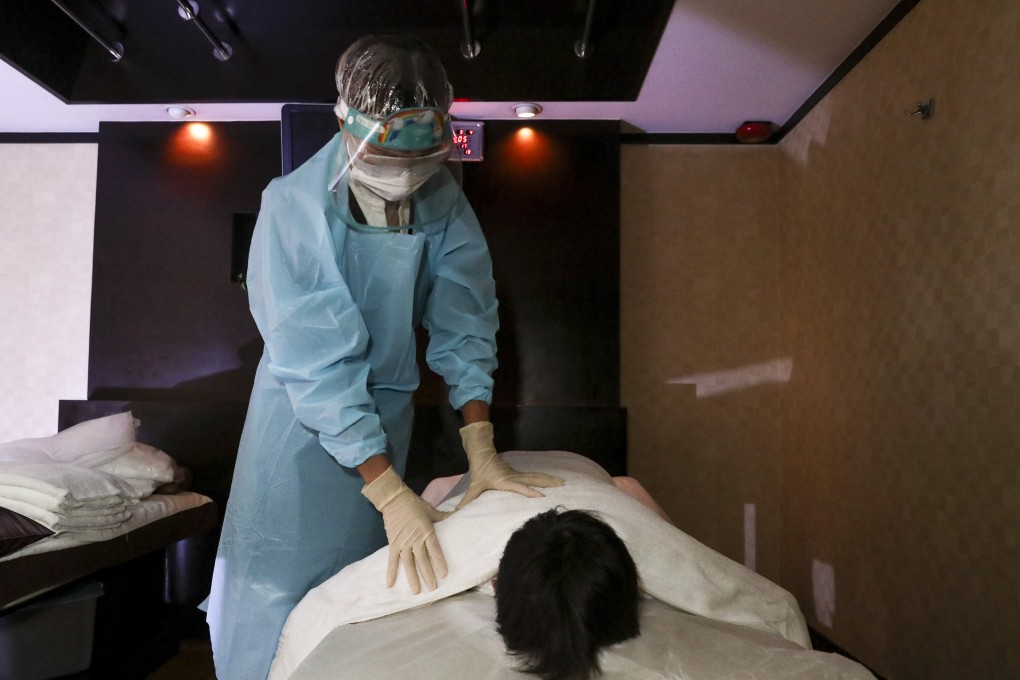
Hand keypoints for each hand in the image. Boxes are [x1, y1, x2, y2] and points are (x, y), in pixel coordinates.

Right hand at [361, 465, 450, 593]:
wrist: (394, 499)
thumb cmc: (414, 504)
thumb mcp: (431, 510)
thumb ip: (444, 517)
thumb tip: (458, 514)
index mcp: (426, 531)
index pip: (435, 549)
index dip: (439, 562)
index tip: (444, 574)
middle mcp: (415, 539)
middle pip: (422, 560)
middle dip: (428, 575)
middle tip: (433, 588)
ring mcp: (403, 543)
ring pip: (408, 563)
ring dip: (412, 578)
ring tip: (416, 591)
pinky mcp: (393, 544)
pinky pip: (392, 560)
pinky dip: (390, 572)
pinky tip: (390, 584)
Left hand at [456, 421, 563, 509]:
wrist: (482, 454)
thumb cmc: (479, 471)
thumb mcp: (474, 486)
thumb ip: (467, 500)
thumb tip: (456, 512)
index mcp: (505, 481)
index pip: (519, 487)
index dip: (529, 491)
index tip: (541, 496)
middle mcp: (514, 477)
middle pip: (534, 479)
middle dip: (547, 482)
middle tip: (562, 484)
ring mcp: (518, 474)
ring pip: (536, 476)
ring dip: (549, 478)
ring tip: (563, 481)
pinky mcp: (518, 473)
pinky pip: (534, 475)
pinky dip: (545, 477)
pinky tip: (553, 479)